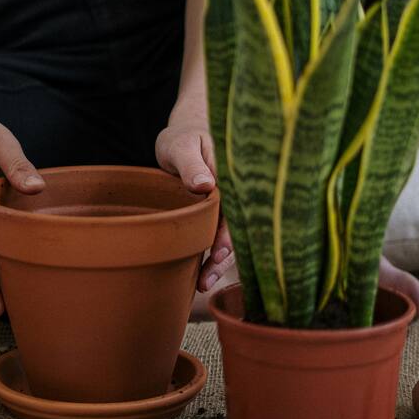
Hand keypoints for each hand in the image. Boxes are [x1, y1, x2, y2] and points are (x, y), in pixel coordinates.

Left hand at [154, 116, 233, 290]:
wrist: (185, 134)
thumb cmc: (183, 137)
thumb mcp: (181, 145)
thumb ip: (191, 164)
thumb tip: (206, 185)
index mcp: (232, 177)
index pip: (236, 210)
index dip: (229, 235)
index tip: (218, 254)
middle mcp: (235, 194)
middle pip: (236, 229)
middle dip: (224, 256)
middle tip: (206, 279)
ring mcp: (228, 205)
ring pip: (229, 236)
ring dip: (219, 261)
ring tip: (203, 283)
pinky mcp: (218, 213)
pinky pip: (219, 235)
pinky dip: (213, 253)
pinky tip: (202, 273)